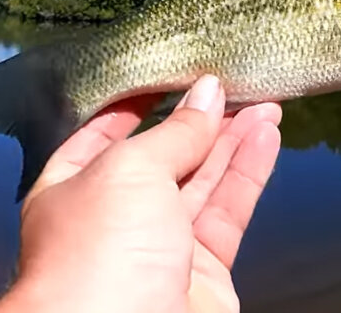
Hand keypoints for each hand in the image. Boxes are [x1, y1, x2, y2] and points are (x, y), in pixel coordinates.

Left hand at [0, 74, 281, 312]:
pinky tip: (266, 137)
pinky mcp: (204, 268)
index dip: (141, 101)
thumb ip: (176, 131)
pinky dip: (250, 171)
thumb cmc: (96, 258)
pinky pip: (229, 209)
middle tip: (235, 84)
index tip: (175, 72)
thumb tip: (207, 95)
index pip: (107, 133)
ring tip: (265, 102)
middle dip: (201, 119)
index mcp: (73, 188)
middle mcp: (116, 217)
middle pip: (165, 154)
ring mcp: (161, 244)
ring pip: (204, 180)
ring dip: (235, 139)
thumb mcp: (130, 169)